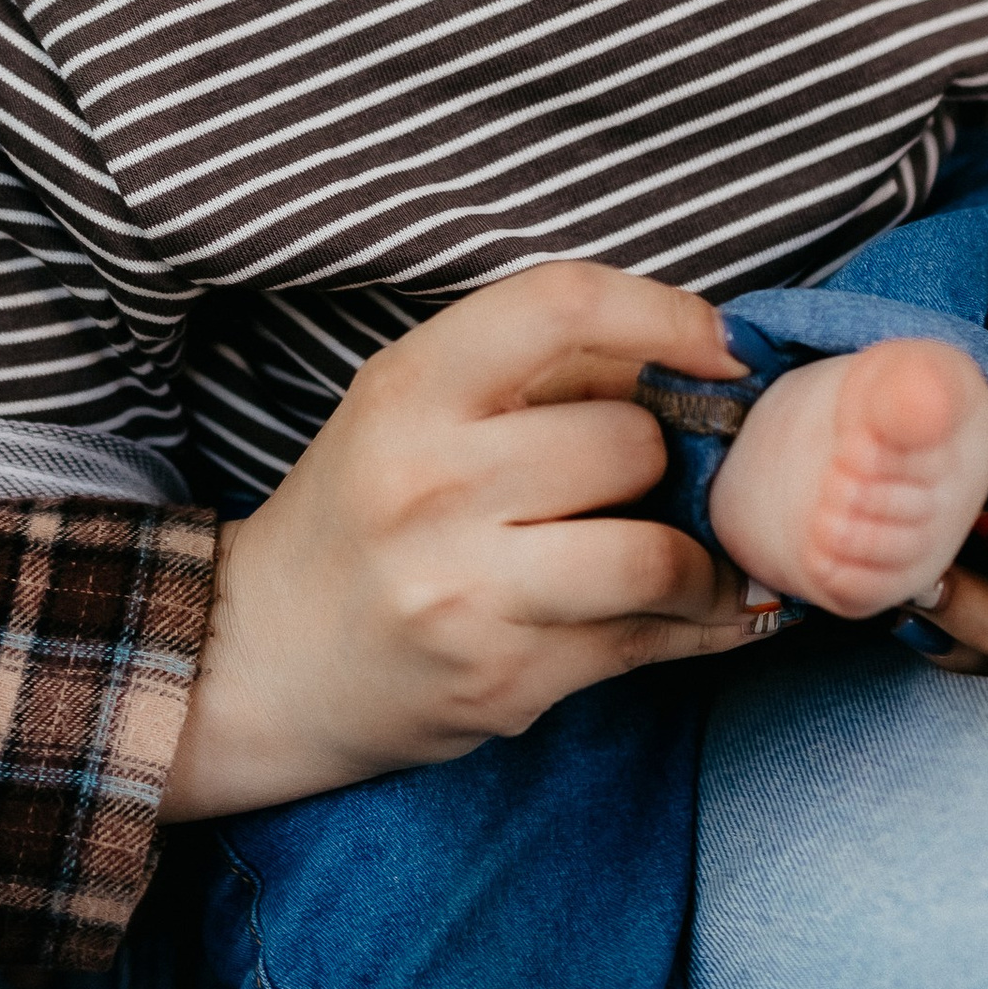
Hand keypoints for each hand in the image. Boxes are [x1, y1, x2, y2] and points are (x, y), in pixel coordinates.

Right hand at [160, 264, 768, 820]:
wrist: (265, 659)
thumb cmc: (364, 513)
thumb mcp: (414, 410)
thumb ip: (537, 375)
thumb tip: (705, 364)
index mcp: (410, 389)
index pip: (561, 307)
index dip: (667, 315)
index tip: (722, 346)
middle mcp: (430, 483)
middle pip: (629, 439)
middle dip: (668, 458)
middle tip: (663, 478)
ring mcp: (465, 591)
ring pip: (655, 554)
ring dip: (702, 559)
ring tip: (697, 559)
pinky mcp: (504, 682)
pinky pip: (647, 643)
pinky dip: (699, 626)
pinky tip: (701, 615)